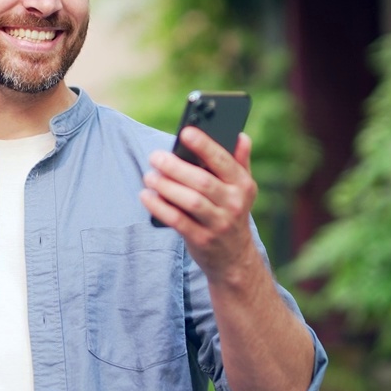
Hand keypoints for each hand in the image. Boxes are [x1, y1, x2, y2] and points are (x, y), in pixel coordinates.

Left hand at [141, 128, 259, 280]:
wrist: (234, 258)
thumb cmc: (231, 213)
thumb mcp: (242, 189)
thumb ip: (239, 162)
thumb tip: (240, 135)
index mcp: (243, 185)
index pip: (223, 161)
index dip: (205, 146)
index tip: (185, 132)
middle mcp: (234, 204)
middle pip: (202, 181)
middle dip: (176, 167)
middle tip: (155, 157)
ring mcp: (219, 224)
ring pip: (190, 201)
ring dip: (166, 187)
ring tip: (149, 176)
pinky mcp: (202, 240)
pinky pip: (178, 221)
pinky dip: (160, 208)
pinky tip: (147, 197)